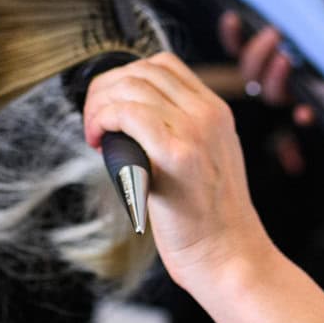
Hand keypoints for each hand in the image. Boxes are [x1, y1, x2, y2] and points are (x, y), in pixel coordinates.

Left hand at [83, 54, 270, 293]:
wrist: (230, 257)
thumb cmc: (208, 221)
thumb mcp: (203, 160)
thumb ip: (177, 132)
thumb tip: (128, 118)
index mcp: (215, 112)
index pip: (163, 65)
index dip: (124, 78)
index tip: (108, 107)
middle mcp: (208, 114)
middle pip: (142, 70)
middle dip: (105, 89)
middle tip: (93, 122)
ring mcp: (195, 131)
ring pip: (131, 86)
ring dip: (99, 106)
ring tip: (95, 136)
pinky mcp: (177, 155)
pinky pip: (128, 114)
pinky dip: (104, 120)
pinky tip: (100, 144)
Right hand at [219, 12, 314, 124]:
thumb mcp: (309, 36)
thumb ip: (289, 28)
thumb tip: (256, 20)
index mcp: (265, 61)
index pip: (239, 49)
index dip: (232, 36)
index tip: (232, 17)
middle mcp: (271, 81)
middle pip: (251, 73)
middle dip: (257, 52)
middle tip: (273, 32)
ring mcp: (289, 97)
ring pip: (271, 94)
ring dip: (274, 77)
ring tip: (285, 58)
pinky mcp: (311, 110)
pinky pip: (303, 116)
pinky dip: (303, 114)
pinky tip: (303, 113)